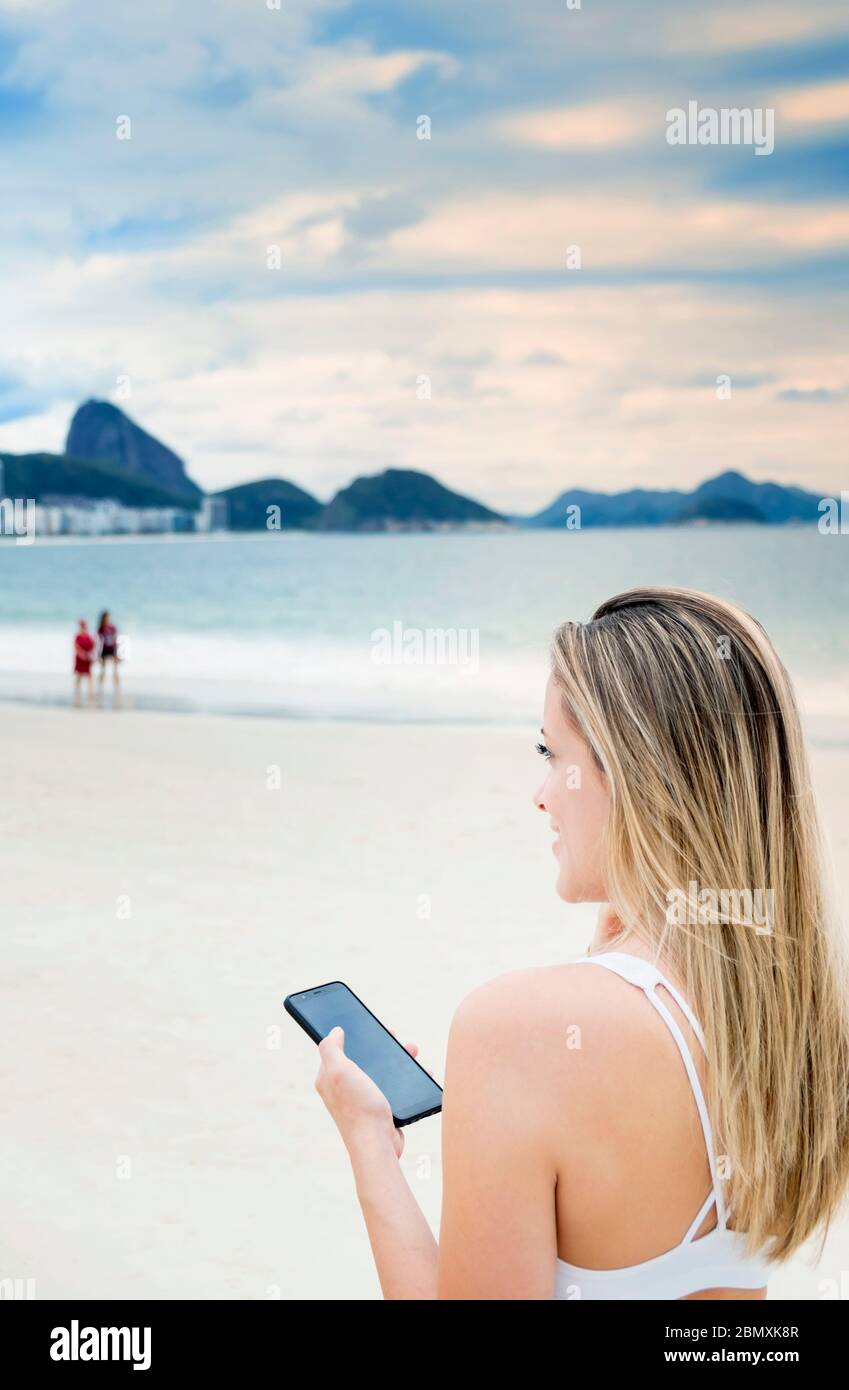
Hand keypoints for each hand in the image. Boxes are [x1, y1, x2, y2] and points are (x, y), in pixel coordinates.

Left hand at [314, 1025, 418, 1159]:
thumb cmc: (358, 1109)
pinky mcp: (379, 1108)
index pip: (338, 1048)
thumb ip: (331, 1048)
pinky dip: (406, 1078)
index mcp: (330, 1077)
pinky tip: (420, 1073)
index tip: (369, 1024)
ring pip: (381, 1070)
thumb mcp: (339, 1071)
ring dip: (398, 1059)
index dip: (352, 1034)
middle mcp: (343, 1088)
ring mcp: (362, 1098)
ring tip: (413, 1052)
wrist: (377, 1145)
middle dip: (381, 1045)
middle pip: (363, 1057)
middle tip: (396, 1038)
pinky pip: (393, 1086)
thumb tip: (334, 1031)